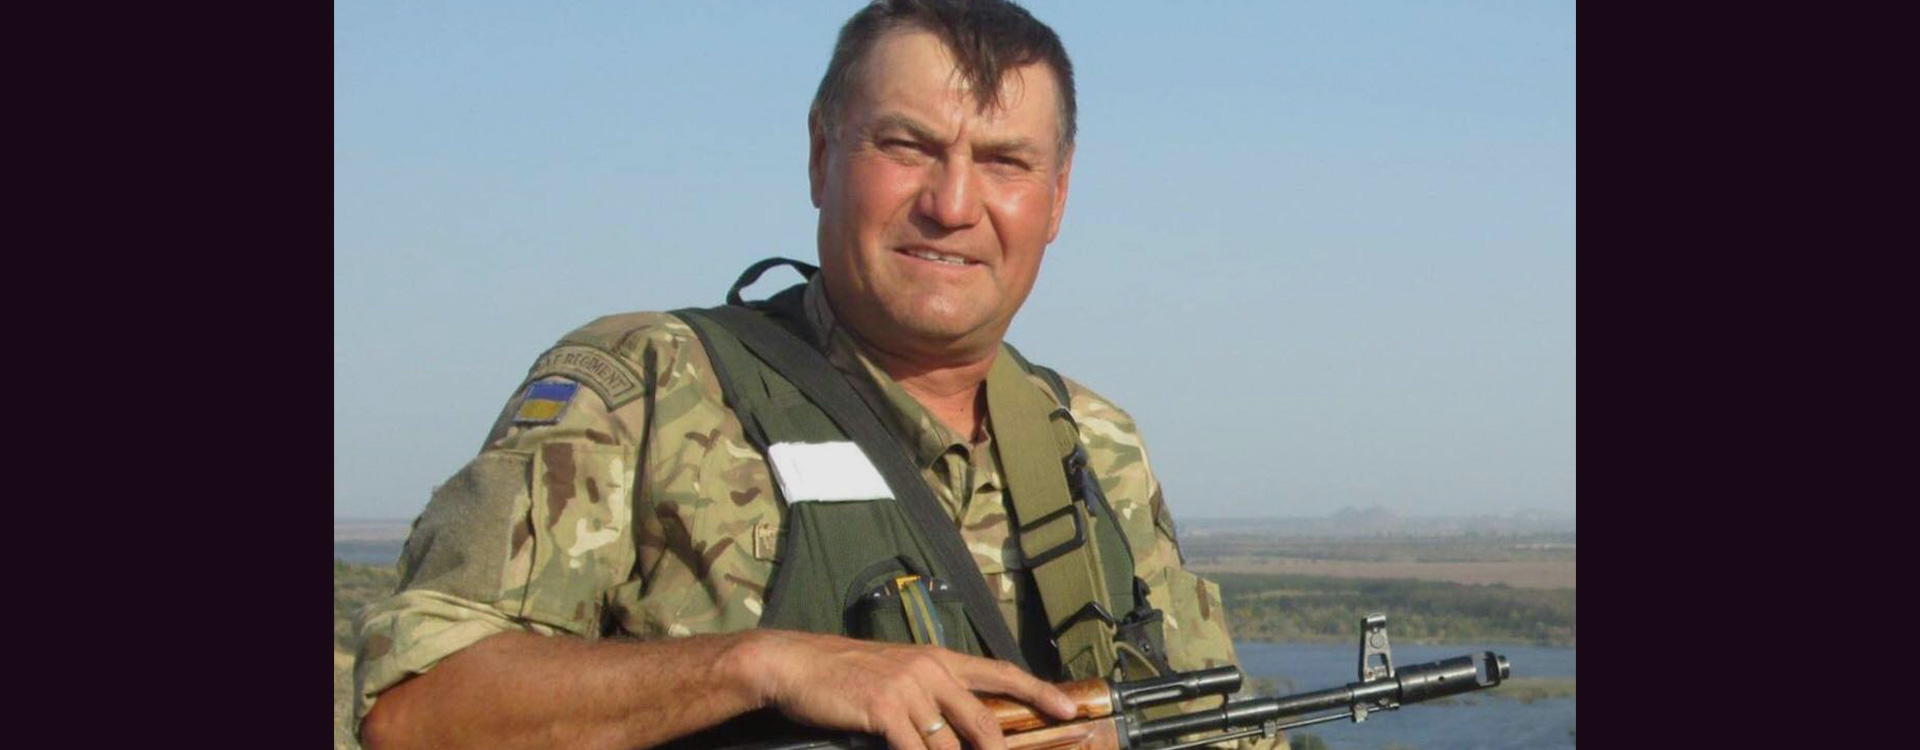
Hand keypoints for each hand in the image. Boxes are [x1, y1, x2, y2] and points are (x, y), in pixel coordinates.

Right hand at [738, 631, 1077, 749]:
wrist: (796, 665)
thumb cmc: (844, 674)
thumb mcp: (897, 672)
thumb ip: (931, 693)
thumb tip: (956, 726)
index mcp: (938, 658)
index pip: (999, 672)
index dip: (1037, 691)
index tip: (1067, 708)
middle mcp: (930, 668)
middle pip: (984, 719)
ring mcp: (909, 688)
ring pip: (951, 745)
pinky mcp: (885, 709)